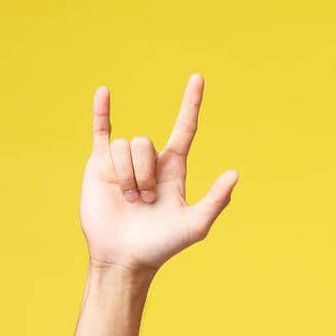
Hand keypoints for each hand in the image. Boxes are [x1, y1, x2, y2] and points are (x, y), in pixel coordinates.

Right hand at [79, 73, 239, 272]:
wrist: (125, 258)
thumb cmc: (162, 245)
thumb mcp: (195, 225)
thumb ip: (216, 200)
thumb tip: (235, 173)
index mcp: (174, 169)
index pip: (185, 129)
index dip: (191, 104)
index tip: (198, 78)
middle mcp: (150, 161)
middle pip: (145, 143)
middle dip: (143, 173)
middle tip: (143, 201)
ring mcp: (124, 161)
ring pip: (124, 146)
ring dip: (126, 175)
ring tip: (128, 200)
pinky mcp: (100, 165)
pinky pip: (101, 131)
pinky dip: (101, 111)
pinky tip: (104, 91)